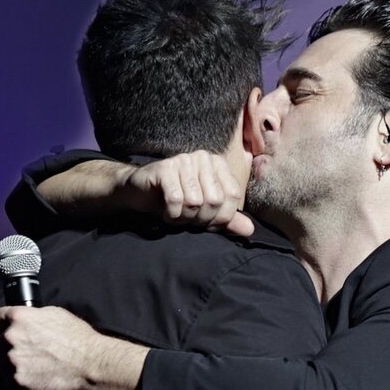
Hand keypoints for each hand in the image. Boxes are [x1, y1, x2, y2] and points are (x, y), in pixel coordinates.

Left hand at [0, 305, 139, 389]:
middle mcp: (11, 338)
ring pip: (3, 363)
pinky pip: (9, 382)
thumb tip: (26, 320)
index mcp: (19, 318)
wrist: (90, 366)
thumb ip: (33, 316)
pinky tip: (34, 379)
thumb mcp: (55, 314)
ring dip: (13, 365)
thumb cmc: (78, 340)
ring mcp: (12, 361)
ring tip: (35, 368)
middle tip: (31, 355)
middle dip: (12, 348)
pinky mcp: (16, 382)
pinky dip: (18, 382)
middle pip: (0, 344)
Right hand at [116, 151, 253, 236]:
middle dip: (199, 219)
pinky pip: (176, 200)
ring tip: (175, 214)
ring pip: (195, 202)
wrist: (140, 193)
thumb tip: (249, 231)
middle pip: (214, 201)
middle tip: (186, 218)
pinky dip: (171, 214)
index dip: (219, 218)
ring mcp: (184, 160)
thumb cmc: (174, 201)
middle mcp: (203, 157)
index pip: (232, 198)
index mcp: (218, 164)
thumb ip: (226, 220)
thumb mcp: (203, 212)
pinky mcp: (165, 168)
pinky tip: (165, 212)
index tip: (204, 221)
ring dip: (183, 217)